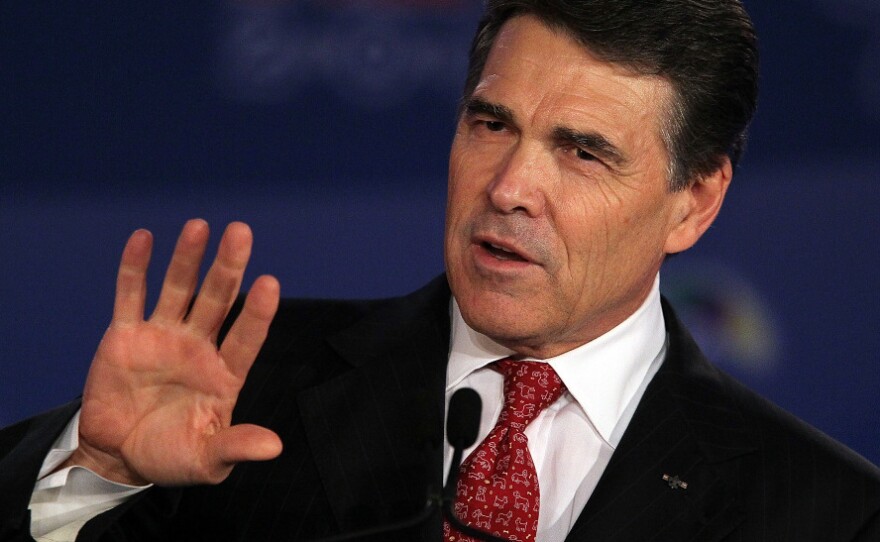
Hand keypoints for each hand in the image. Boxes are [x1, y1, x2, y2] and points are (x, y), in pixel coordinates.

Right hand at [64, 219, 281, 485]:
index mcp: (224, 373)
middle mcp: (198, 346)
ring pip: (178, 289)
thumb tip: (275, 448)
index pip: (247, 336)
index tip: (270, 283)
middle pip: (217, 300)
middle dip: (228, 267)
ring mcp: (162, 336)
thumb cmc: (171, 457)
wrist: (118, 456)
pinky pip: (130, 296)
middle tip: (241, 232)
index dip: (257, 312)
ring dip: (187, 259)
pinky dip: (135, 268)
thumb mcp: (207, 460)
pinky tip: (145, 238)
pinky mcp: (126, 335)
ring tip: (200, 226)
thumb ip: (237, 446)